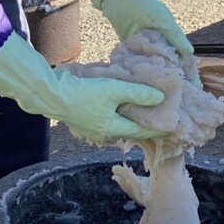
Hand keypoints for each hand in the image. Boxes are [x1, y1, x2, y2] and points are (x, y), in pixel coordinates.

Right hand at [0, 33, 165, 140]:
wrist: (51, 94)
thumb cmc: (83, 94)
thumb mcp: (114, 90)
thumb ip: (138, 94)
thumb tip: (160, 98)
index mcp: (113, 129)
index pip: (143, 131)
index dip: (158, 127)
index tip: (172, 122)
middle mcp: (104, 134)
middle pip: (130, 129)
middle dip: (145, 121)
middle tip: (160, 113)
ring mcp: (93, 128)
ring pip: (118, 123)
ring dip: (130, 115)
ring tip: (142, 105)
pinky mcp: (84, 119)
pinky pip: (107, 118)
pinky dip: (117, 111)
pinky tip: (119, 101)